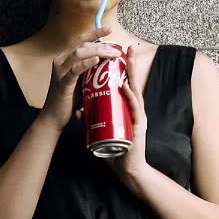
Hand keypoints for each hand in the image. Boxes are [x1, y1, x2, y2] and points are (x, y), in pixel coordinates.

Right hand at [39, 38, 128, 133]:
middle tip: (117, 50)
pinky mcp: (62, 83)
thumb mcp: (81, 80)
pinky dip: (86, 63)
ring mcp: (60, 71)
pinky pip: (75, 70)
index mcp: (65, 58)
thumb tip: (108, 61)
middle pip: (83, 45)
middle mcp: (61, 61)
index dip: (95, 33)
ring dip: (98, 51)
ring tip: (112, 54)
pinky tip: (97, 60)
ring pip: (79, 53)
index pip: (81, 41)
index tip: (110, 29)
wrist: (54, 118)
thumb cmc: (69, 100)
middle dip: (102, 45)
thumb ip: (89, 70)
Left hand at [106, 43, 149, 179]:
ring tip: (127, 60)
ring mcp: (138, 117)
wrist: (127, 169)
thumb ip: (93, 121)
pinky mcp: (138, 126)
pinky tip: (125, 86)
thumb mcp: (103, 132)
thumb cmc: (116, 152)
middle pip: (132, 84)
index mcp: (128, 110)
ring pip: (135, 92)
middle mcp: (135, 110)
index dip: (122, 71)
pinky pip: (134, 108)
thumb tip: (80, 111)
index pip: (125, 87)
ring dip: (132, 75)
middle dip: (130, 66)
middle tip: (127, 49)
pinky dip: (130, 96)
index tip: (117, 55)